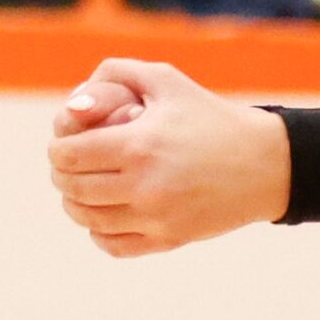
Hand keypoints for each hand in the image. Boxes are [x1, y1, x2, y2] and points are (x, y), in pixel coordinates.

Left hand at [46, 58, 290, 256]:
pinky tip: (102, 216)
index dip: (57, 149)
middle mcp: (145, 185)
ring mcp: (157, 217)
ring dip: (75, 204)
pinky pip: (114, 246)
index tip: (62, 144)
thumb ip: (116, 73)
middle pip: (74, 189)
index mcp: (139, 145)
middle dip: (62, 175)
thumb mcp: (166, 80)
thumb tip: (74, 101)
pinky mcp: (170, 239)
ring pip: (89, 219)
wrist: (262, 162)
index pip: (70, 156)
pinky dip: (98, 233)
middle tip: (67, 166)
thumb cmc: (208, 115)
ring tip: (79, 190)